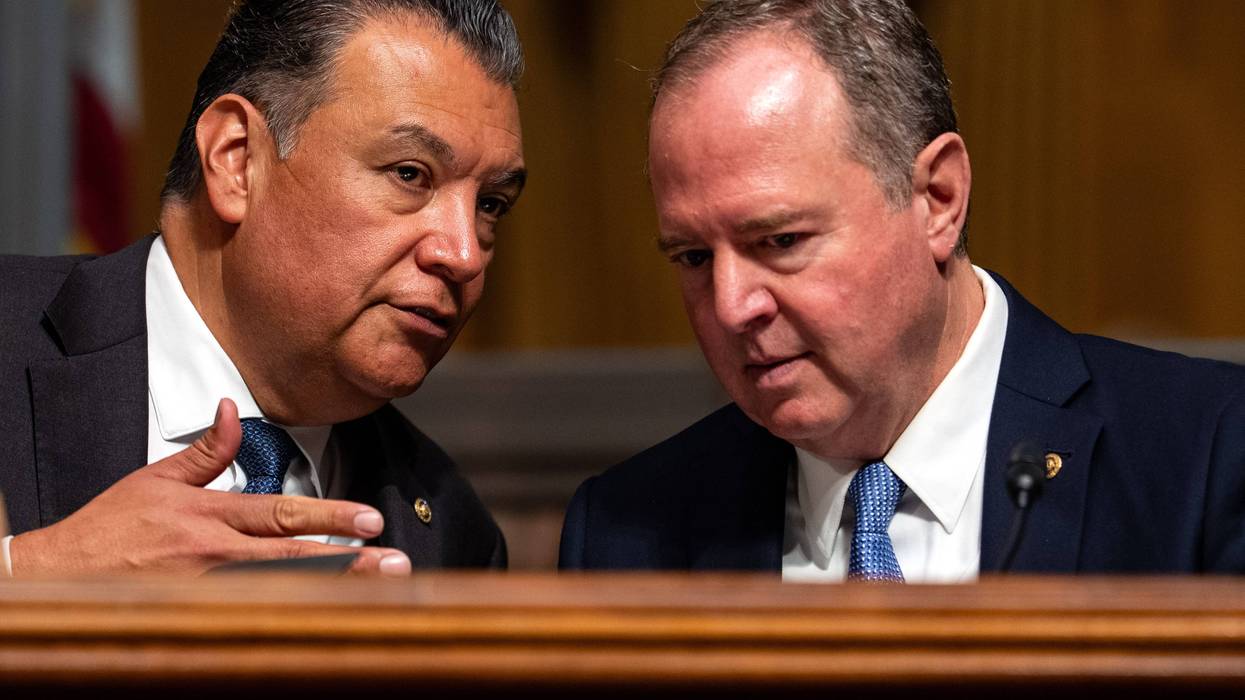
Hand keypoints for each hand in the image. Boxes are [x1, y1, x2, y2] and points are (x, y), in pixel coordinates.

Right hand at [9, 399, 410, 576]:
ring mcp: (208, 588)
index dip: (329, 517)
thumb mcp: (156, 477)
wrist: (59, 576)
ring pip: (283, 589)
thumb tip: (232, 411)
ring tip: (378, 588)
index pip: (282, 514)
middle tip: (392, 560)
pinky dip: (294, 611)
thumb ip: (205, 451)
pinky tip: (328, 613)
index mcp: (208, 514)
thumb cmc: (110, 527)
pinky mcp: (200, 611)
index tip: (370, 520)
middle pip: (293, 555)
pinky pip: (257, 611)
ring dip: (333, 588)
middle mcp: (214, 553)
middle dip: (349, 559)